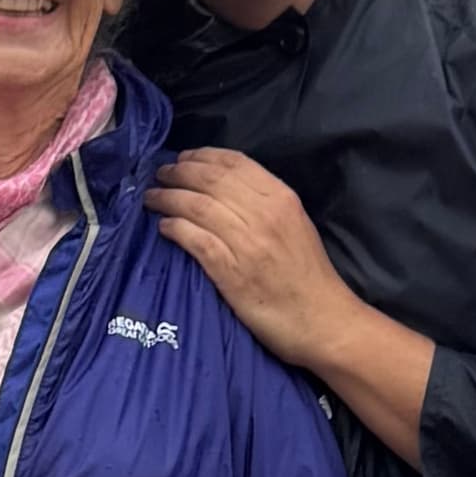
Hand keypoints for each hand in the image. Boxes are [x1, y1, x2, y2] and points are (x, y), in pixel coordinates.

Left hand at [149, 151, 341, 358]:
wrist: (323, 320)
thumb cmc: (308, 276)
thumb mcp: (296, 225)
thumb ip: (265, 204)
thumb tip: (226, 190)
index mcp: (282, 197)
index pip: (235, 162)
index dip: (202, 156)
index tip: (183, 157)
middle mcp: (264, 213)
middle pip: (210, 179)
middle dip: (179, 172)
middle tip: (160, 174)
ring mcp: (246, 242)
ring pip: (197, 206)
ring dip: (168, 198)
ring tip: (152, 198)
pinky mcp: (231, 271)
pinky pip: (195, 239)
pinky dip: (175, 228)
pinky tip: (163, 227)